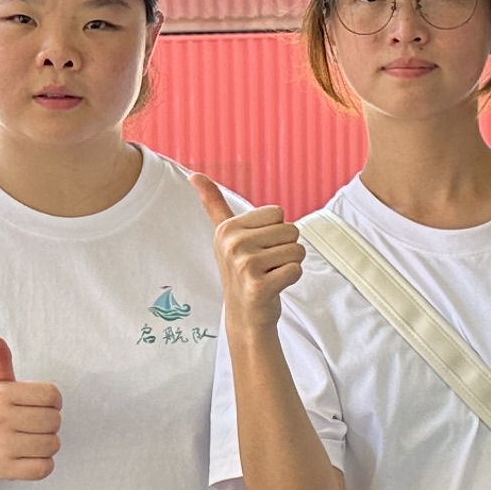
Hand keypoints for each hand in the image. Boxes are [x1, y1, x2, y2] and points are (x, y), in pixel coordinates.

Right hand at [0, 336, 61, 484]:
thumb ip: (0, 363)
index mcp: (1, 395)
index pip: (52, 395)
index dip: (53, 400)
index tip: (42, 405)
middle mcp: (1, 419)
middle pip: (54, 420)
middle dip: (51, 423)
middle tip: (36, 424)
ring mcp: (3, 446)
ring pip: (52, 444)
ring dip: (48, 443)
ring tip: (33, 440)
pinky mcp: (7, 470)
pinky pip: (45, 468)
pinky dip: (44, 464)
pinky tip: (31, 456)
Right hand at [195, 173, 304, 336]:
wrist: (245, 315)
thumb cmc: (241, 271)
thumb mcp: (225, 235)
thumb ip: (213, 203)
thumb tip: (193, 174)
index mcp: (227, 228)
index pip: (278, 213)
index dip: (275, 232)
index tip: (257, 248)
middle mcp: (232, 244)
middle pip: (290, 230)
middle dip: (284, 249)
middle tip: (265, 266)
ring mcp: (244, 266)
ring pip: (297, 250)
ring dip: (289, 264)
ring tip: (269, 275)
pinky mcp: (258, 287)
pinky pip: (296, 270)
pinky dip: (291, 279)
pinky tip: (273, 287)